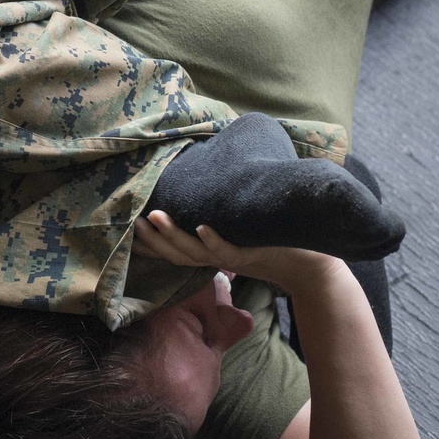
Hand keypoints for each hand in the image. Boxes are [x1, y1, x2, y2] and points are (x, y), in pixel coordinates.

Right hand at [132, 210, 342, 294]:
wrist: (312, 265)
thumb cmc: (275, 239)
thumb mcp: (241, 225)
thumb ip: (222, 209)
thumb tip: (207, 174)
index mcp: (209, 250)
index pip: (171, 248)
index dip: (148, 242)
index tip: (126, 228)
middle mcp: (215, 256)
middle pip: (174, 252)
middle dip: (151, 239)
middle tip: (131, 220)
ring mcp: (232, 257)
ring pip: (194, 252)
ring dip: (174, 235)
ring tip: (155, 216)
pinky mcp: (252, 255)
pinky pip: (228, 250)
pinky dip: (214, 240)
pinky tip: (203, 226)